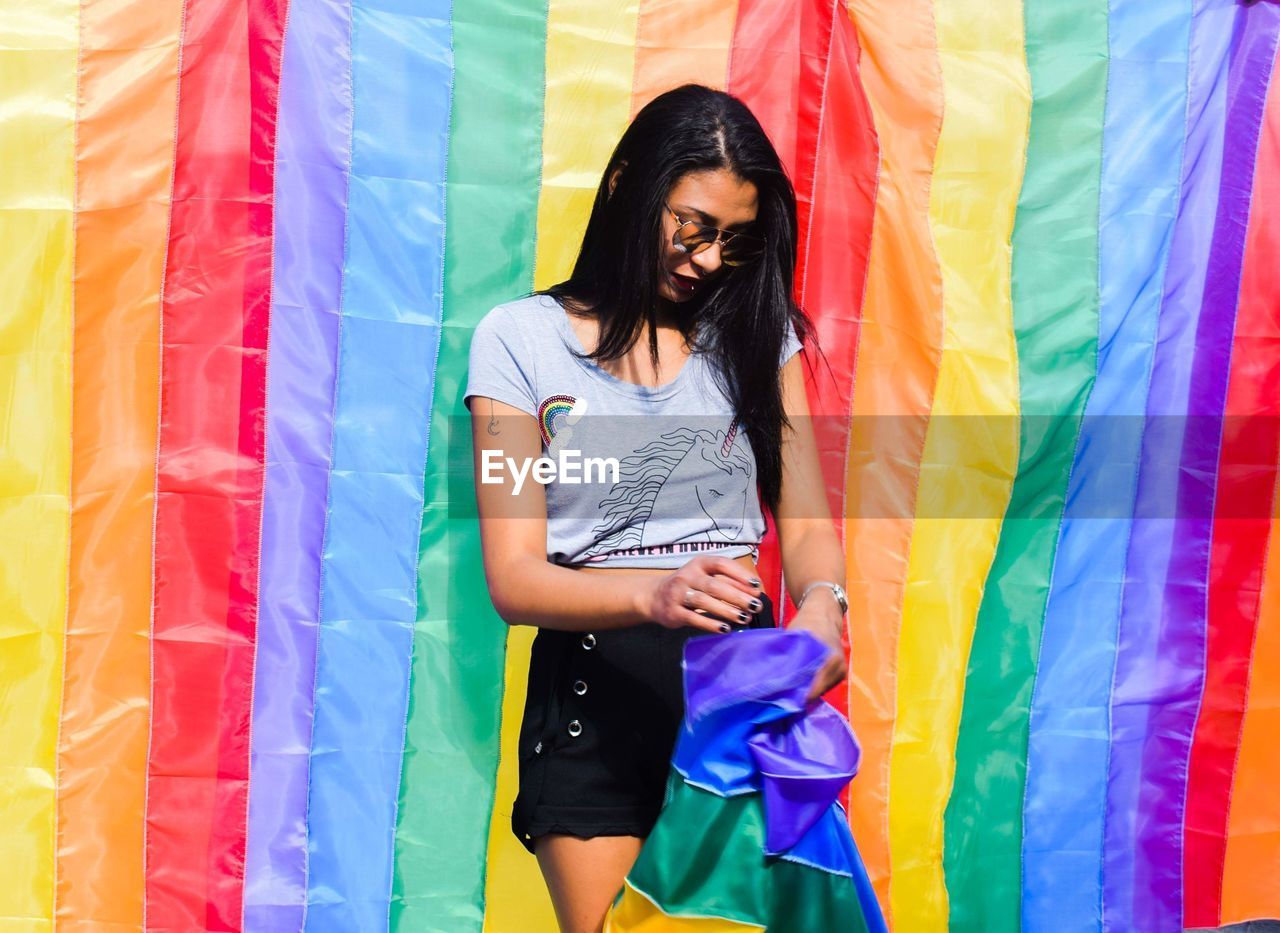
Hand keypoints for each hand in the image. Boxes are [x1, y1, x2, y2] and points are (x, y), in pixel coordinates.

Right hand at [638, 556, 763, 634]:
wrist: (654, 596)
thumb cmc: (688, 585)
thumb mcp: (705, 577)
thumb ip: (727, 581)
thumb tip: (754, 592)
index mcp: (699, 563)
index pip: (722, 564)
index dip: (740, 575)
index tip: (757, 586)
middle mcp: (688, 576)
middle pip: (715, 586)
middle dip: (737, 596)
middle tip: (755, 606)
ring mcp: (678, 594)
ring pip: (704, 602)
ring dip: (726, 611)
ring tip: (743, 618)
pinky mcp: (673, 612)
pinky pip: (694, 618)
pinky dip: (710, 624)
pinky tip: (725, 628)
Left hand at [786, 597, 847, 701]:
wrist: (824, 614)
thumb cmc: (806, 624)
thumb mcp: (793, 639)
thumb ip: (788, 660)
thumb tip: (775, 681)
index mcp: (828, 658)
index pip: (813, 688)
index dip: (797, 695)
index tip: (783, 697)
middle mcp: (838, 667)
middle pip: (817, 691)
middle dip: (801, 694)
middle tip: (784, 694)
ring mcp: (842, 670)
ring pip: (821, 690)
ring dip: (808, 690)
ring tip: (792, 687)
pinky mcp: (841, 672)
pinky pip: (826, 685)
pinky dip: (814, 685)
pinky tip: (803, 681)